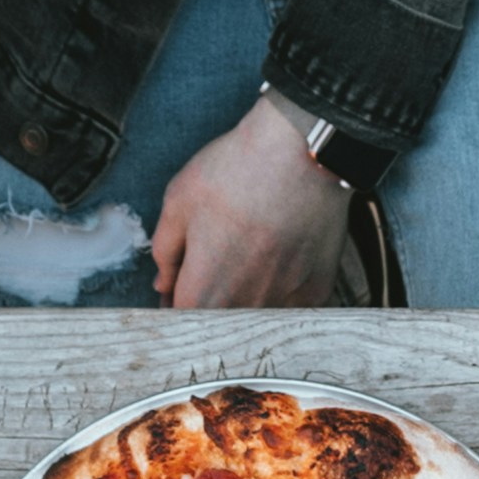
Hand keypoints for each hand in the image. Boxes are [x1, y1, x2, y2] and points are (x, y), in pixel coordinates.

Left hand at [149, 98, 352, 310]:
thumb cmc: (237, 169)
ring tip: (249, 257)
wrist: (301, 152)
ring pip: (255, 320)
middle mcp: (245, 307)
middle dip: (209, 303)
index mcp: (205, 289)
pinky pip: (290, 308)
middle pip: (219, 326)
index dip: (175, 306)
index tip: (178, 289)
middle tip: (215, 265)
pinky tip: (279, 259)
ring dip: (245, 300)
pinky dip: (280, 292)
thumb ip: (165, 251)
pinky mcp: (315, 293)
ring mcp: (285, 302)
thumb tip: (163, 283)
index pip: (181, 322)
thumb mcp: (180, 200)